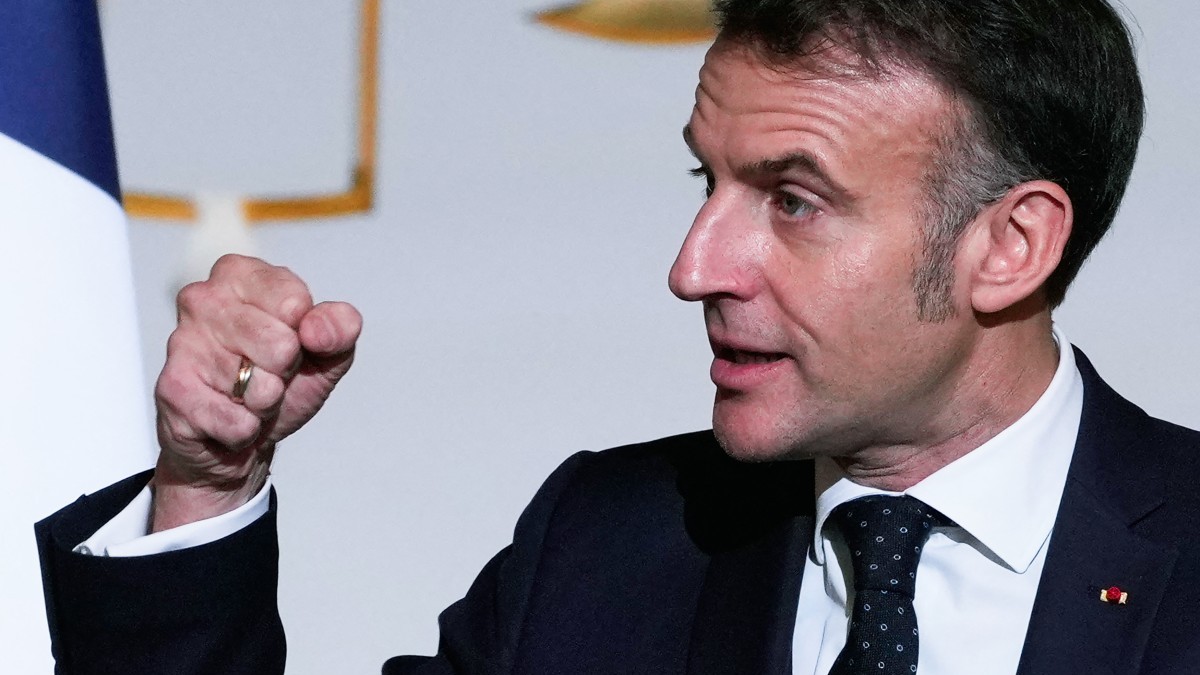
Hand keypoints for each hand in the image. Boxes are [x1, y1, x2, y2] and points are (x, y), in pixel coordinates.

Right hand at [150, 254, 361, 530]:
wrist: (245, 434)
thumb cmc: (282, 379)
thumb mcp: (328, 350)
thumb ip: (341, 327)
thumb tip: (316, 330)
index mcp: (241, 274)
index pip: (295, 302)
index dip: (307, 335)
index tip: (293, 341)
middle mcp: (203, 298)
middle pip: (280, 345)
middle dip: (285, 372)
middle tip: (270, 373)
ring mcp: (183, 342)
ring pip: (259, 387)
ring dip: (265, 403)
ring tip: (247, 394)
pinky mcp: (172, 389)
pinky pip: (236, 421)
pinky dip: (245, 428)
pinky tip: (229, 416)